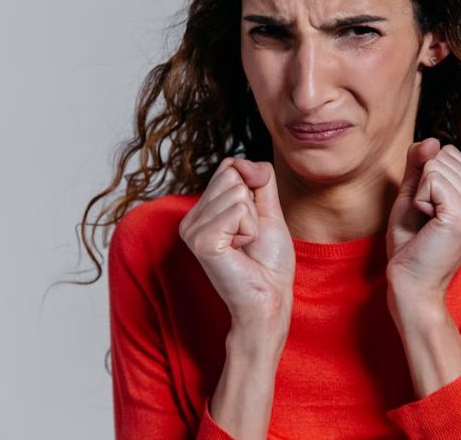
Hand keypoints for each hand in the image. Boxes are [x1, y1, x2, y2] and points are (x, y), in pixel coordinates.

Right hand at [179, 157, 294, 333]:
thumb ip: (259, 179)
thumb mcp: (268, 211)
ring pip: (237, 192)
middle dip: (253, 206)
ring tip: (244, 246)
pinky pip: (239, 210)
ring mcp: (192, 230)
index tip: (251, 225)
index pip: (229, 167)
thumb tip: (241, 160)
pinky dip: (250, 230)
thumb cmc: (268, 262)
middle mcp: (190, 219)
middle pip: (232, 175)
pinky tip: (240, 251)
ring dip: (253, 221)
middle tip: (248, 238)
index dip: (253, 192)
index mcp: (201, 211)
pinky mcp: (201, 241)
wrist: (270, 299)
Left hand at [385, 139, 460, 296]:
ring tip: (428, 224)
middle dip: (423, 185)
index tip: (430, 211)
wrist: (412, 284)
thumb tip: (432, 138)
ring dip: (420, 195)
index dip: (427, 178)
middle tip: (427, 220)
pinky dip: (418, 200)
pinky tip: (428, 225)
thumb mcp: (414, 195)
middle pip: (442, 156)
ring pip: (434, 166)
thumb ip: (420, 165)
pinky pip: (430, 179)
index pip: (448, 153)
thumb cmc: (411, 245)